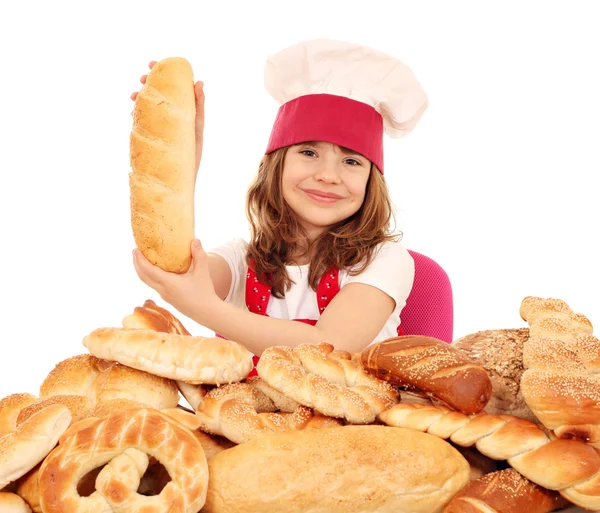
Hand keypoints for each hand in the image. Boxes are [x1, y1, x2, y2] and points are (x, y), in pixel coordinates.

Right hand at [130, 60, 204, 177]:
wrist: (177, 181)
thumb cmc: (190, 156)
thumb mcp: (195, 129)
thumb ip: (198, 107)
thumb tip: (200, 82)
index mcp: (183, 111)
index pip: (173, 86)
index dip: (163, 73)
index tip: (153, 64)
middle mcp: (169, 117)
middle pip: (157, 93)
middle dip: (148, 83)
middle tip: (142, 78)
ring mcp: (158, 126)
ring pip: (147, 106)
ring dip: (139, 98)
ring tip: (133, 97)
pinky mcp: (149, 136)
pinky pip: (141, 120)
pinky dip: (136, 114)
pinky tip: (132, 113)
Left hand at [132, 239, 217, 324]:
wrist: (206, 312)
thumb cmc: (204, 293)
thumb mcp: (203, 272)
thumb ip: (199, 255)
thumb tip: (195, 240)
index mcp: (169, 283)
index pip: (148, 271)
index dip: (140, 260)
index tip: (136, 249)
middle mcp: (163, 290)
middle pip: (143, 276)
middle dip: (137, 263)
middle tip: (135, 251)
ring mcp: (164, 295)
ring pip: (147, 282)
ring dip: (141, 270)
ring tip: (142, 258)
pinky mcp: (167, 298)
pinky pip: (153, 285)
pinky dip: (149, 275)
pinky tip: (156, 269)